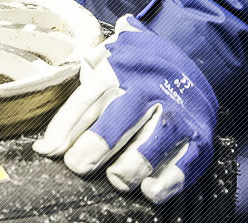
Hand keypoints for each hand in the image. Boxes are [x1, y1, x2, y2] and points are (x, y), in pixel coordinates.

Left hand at [33, 15, 216, 202]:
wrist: (194, 61)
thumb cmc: (137, 68)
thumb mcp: (106, 57)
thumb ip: (76, 90)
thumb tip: (47, 139)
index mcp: (121, 67)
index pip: (89, 98)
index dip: (66, 126)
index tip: (48, 149)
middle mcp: (151, 88)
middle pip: (121, 117)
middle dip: (96, 145)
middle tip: (78, 165)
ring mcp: (177, 113)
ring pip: (153, 142)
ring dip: (130, 166)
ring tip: (115, 177)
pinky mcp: (200, 136)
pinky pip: (185, 163)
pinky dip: (167, 180)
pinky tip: (149, 189)